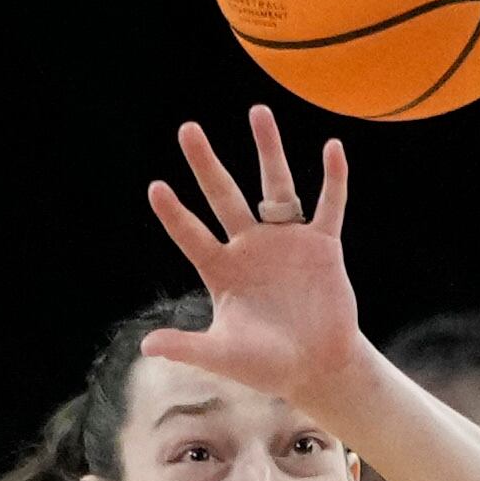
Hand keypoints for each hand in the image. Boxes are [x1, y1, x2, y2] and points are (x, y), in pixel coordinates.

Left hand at [138, 107, 363, 414]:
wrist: (317, 368)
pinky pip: (328, 205)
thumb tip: (146, 347)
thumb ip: (188, 348)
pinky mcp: (323, 246)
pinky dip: (332, 179)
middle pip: (223, 196)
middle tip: (188, 129)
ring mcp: (286, 242)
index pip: (192, 235)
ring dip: (268, 150)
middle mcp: (250, 247)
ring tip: (258, 111)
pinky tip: (332, 148)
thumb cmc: (266, 365)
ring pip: (275, 186)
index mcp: (222, 270)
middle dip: (206, 164)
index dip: (175, 215)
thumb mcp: (224, 356)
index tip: (156, 187)